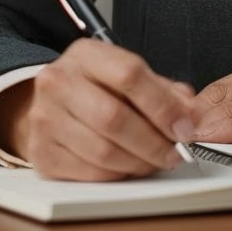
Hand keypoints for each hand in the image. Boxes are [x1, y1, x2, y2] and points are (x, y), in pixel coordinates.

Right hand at [0, 39, 198, 180]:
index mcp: (86, 54)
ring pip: (102, 151)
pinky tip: (128, 167)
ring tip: (154, 161)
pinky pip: (89, 173)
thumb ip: (163, 90)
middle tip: (174, 152)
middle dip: (153, 142)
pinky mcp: (41, 152)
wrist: (51, 103)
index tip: (184, 127)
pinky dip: (118, 176)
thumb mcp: (126, 74)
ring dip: (139, 163)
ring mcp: (45, 118)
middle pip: (114, 118)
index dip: (163, 106)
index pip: (129, 75)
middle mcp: (58, 82)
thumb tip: (190, 115)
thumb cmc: (96, 88)